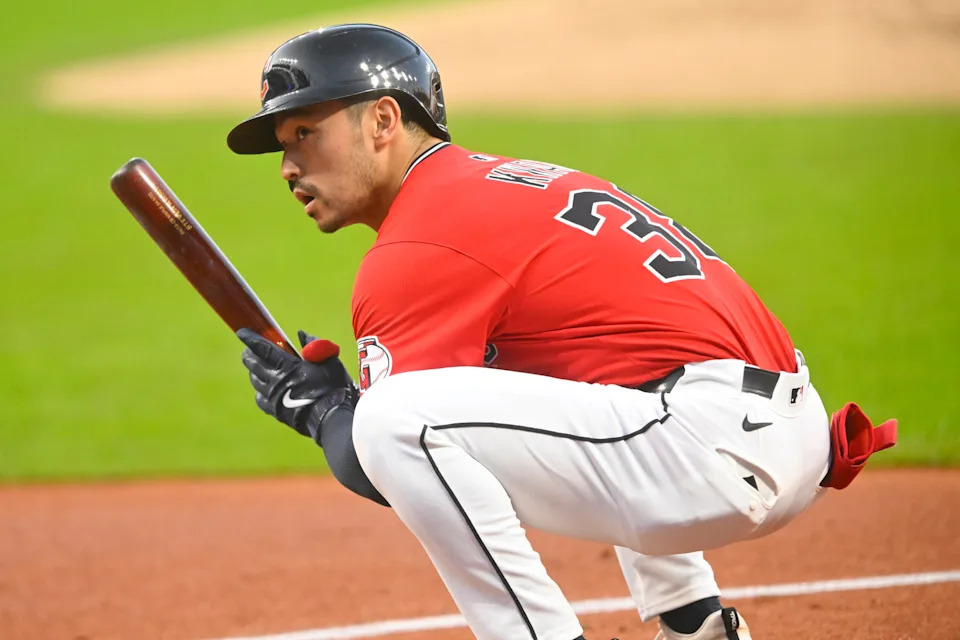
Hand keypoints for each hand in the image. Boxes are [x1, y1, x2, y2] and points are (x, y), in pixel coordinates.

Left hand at [238, 328, 357, 441]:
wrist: (331, 418)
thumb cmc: (333, 387)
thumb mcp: (329, 360)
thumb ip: (313, 344)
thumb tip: (301, 334)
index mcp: (287, 366)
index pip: (263, 348)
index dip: (250, 339)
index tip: (241, 332)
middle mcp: (276, 381)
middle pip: (254, 364)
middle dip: (249, 354)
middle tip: (250, 350)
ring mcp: (274, 398)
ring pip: (255, 381)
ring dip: (254, 371)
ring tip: (257, 367)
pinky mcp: (276, 412)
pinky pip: (260, 399)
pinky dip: (260, 391)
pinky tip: (264, 389)